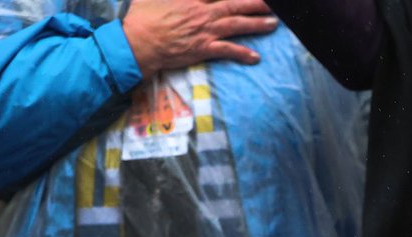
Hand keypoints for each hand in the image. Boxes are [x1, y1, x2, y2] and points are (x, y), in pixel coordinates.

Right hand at [122, 0, 278, 78]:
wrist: (139, 41)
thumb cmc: (143, 17)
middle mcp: (203, 12)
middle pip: (234, 5)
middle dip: (255, 4)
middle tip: (272, 4)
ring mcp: (205, 31)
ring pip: (236, 25)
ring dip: (256, 24)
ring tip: (272, 24)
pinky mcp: (203, 48)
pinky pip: (227, 50)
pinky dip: (242, 53)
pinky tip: (256, 57)